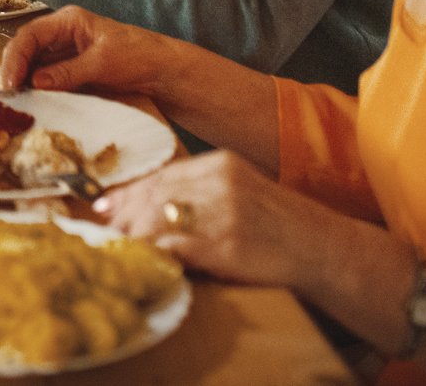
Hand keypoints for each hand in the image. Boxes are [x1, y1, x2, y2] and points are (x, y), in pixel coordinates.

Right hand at [0, 5, 177, 94]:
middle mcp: (62, 35)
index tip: (12, 82)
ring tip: (19, 103)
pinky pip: (46, 81)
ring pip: (33, 67)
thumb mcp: (102, 63)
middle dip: (16, 71)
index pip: (30, 35)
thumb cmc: (139, 56)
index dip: (16, 57)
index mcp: (68, 21)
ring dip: (25, 84)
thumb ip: (68, 72)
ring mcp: (65, 54)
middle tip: (10, 96)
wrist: (164, 73)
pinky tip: (34, 103)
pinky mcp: (71, 73)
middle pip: (27, 50)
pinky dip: (38, 92)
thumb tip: (36, 82)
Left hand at [93, 150, 329, 287]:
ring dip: (135, 236)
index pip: (160, 174)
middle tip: (106, 232)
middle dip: (124, 215)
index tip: (102, 205)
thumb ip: (197, 190)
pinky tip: (149, 262)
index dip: (127, 192)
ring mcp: (225, 213)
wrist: (323, 249)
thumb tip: (142, 201)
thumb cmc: (276, 224)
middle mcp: (221, 182)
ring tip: (123, 248)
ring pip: (159, 219)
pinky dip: (158, 255)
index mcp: (221, 164)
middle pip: (154, 194)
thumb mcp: (238, 191)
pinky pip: (178, 248)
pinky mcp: (228, 245)